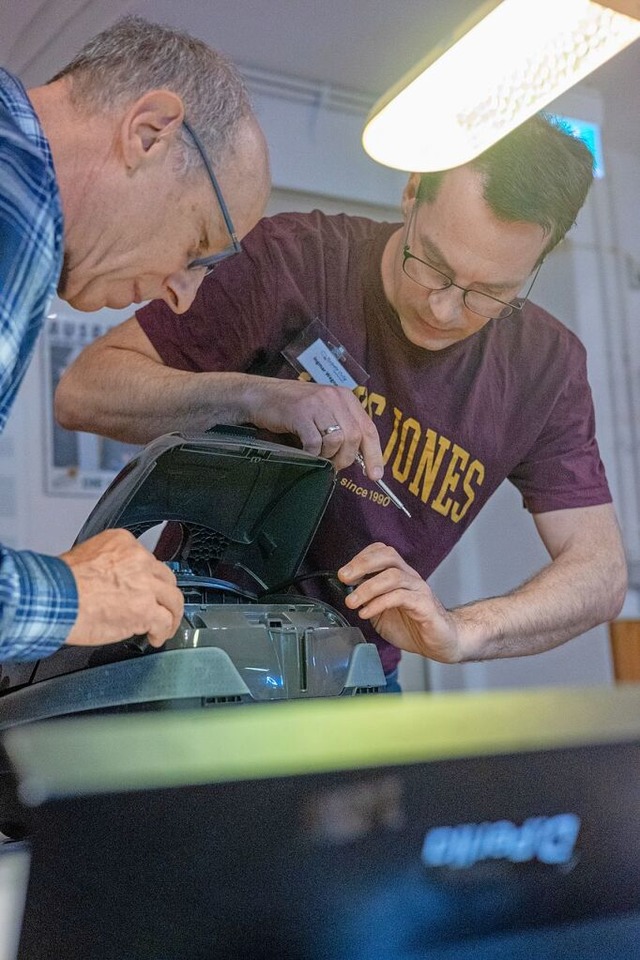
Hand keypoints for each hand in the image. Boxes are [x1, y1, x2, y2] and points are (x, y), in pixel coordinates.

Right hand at [60, 529, 183, 647]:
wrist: (53, 598)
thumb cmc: (59, 583)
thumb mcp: (86, 558)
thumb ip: (108, 566)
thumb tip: (114, 584)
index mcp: (123, 543)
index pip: (147, 560)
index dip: (148, 579)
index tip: (145, 590)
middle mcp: (138, 560)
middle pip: (164, 578)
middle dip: (163, 595)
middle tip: (160, 607)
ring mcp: (145, 585)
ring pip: (172, 599)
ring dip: (169, 615)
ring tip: (164, 627)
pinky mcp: (146, 609)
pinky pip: (164, 621)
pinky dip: (162, 632)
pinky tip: (155, 638)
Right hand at [244, 379, 383, 476]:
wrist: (260, 396)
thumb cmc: (292, 409)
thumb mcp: (323, 412)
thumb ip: (342, 428)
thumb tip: (359, 459)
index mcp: (345, 398)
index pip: (369, 428)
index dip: (374, 454)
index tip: (375, 475)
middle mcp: (335, 397)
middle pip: (355, 437)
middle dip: (345, 458)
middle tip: (333, 465)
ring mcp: (318, 403)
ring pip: (337, 440)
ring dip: (328, 455)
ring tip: (317, 455)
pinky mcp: (300, 412)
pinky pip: (315, 442)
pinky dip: (312, 453)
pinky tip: (304, 451)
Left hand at [338, 543, 463, 663]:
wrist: (441, 642)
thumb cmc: (413, 625)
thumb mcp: (381, 612)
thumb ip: (367, 600)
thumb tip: (345, 593)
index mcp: (400, 575)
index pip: (383, 552)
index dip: (362, 557)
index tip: (344, 573)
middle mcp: (411, 578)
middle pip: (389, 556)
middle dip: (362, 564)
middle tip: (344, 578)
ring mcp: (419, 590)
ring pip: (393, 576)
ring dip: (368, 587)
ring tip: (351, 602)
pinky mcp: (425, 606)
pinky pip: (401, 598)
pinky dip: (379, 604)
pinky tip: (366, 613)